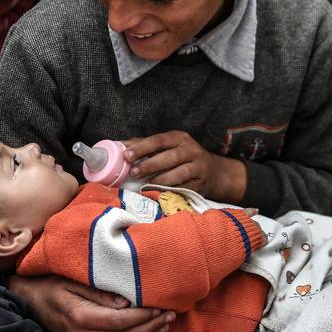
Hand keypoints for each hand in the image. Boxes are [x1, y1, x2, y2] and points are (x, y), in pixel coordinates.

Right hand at [7, 275, 174, 331]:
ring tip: (162, 328)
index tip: (161, 307)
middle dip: (151, 328)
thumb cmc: (53, 284)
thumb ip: (101, 292)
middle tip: (169, 316)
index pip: (121, 322)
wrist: (31, 301)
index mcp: (80, 318)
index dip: (145, 316)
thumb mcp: (75, 280)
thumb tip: (129, 302)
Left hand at [122, 130, 246, 202]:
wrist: (214, 173)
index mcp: (179, 138)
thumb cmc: (182, 157)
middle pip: (169, 157)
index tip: (127, 155)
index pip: (159, 140)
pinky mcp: (201, 184)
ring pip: (179, 173)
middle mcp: (191, 150)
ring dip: (160, 180)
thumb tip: (118, 145)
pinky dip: (171, 191)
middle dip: (150, 165)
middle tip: (134, 172)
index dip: (142, 147)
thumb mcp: (167, 146)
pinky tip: (160, 193)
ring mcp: (198, 167)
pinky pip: (185, 188)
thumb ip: (144, 145)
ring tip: (145, 185)